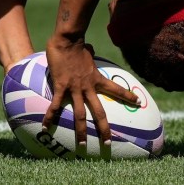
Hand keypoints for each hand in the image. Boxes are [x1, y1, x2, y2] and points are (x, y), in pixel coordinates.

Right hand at [43, 36, 138, 152]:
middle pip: (99, 112)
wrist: (67, 39)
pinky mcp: (61, 87)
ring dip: (81, 131)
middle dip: (104, 129)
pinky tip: (45, 127)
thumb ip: (90, 55)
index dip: (127, 96)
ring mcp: (74, 88)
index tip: (138, 102)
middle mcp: (88, 87)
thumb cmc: (76, 44)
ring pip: (80, 114)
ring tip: (83, 145)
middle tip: (108, 143)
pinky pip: (56, 105)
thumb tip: (89, 49)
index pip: (116, 89)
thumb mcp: (88, 52)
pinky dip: (50, 117)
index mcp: (96, 78)